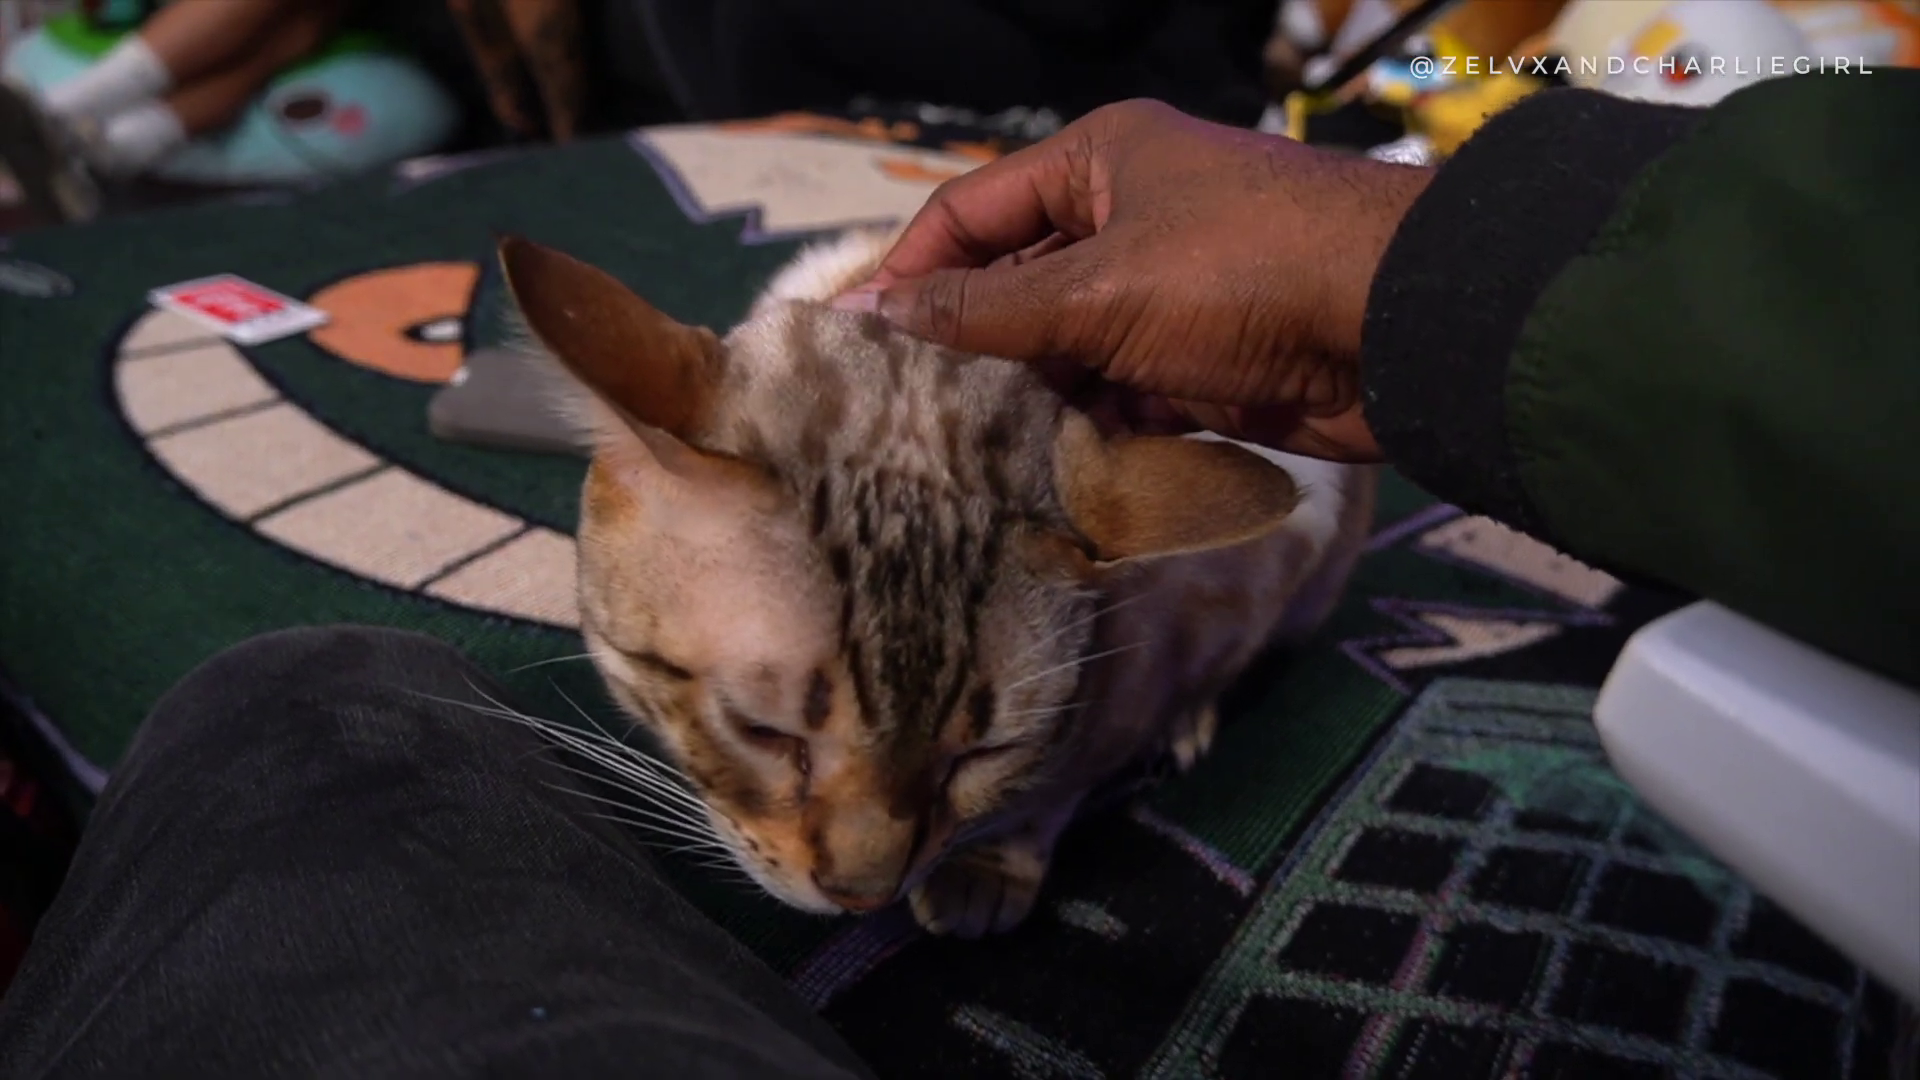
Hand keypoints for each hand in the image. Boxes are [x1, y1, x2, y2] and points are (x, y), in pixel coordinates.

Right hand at [834, 99, 1433, 460]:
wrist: (1405, 330)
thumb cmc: (1245, 273)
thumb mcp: (1099, 288)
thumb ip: (986, 311)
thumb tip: (876, 315)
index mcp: (1098, 163)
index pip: (970, 214)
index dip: (908, 274)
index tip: (852, 345)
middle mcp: (1127, 219)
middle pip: (1014, 287)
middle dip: (965, 351)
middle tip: (899, 419)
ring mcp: (1166, 296)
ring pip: (1064, 352)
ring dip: (1023, 402)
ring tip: (957, 460)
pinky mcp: (1200, 365)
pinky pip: (1118, 399)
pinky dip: (1085, 434)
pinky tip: (1040, 475)